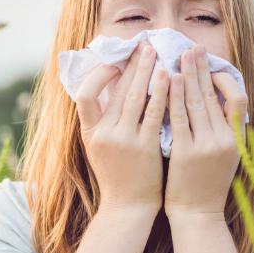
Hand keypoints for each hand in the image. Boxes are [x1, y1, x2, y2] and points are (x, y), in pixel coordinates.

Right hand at [74, 41, 169, 212]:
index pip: (83, 96)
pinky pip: (154, 113)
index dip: (98, 76)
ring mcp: (124, 141)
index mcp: (89, 134)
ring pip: (135, 97)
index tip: (114, 64)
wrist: (129, 208)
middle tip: (143, 44)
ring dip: (146, 71)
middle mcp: (103, 135)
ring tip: (156, 53)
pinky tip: (170, 77)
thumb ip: (101, 122)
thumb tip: (109, 89)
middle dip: (131, 64)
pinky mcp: (145, 147)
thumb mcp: (100, 149)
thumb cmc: (119, 176)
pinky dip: (161, 92)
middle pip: (116, 90)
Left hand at [163, 44, 248, 219]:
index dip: (225, 81)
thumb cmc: (207, 186)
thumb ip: (224, 132)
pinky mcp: (186, 152)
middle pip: (214, 95)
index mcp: (235, 140)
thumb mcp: (225, 158)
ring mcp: (206, 146)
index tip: (212, 69)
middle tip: (193, 48)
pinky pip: (180, 118)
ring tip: (181, 56)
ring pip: (198, 102)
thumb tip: (218, 104)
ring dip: (189, 75)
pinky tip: (169, 80)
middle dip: (203, 69)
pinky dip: (175, 96)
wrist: (197, 215)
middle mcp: (224, 140)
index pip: (237, 100)